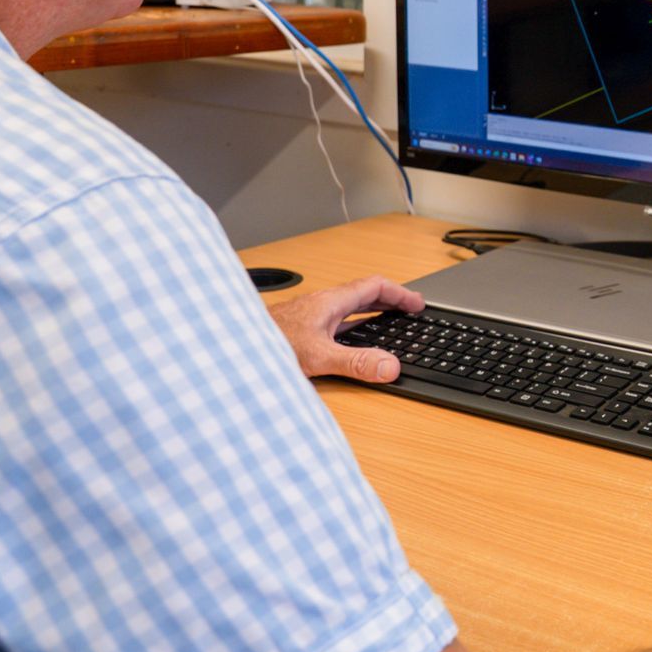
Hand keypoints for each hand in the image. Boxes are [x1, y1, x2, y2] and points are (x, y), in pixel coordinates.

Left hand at [268, 274, 423, 382]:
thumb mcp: (318, 357)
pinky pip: (338, 319)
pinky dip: (355, 323)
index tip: (418, 304)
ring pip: (350, 306)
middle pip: (365, 293)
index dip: (400, 293)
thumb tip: (390, 365)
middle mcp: (322, 304)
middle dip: (391, 300)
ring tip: (389, 319)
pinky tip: (352, 338)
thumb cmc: (266, 346)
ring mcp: (312, 315)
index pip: (374, 285)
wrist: (233, 349)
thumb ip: (356, 363)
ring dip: (373, 310)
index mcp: (330, 302)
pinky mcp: (303, 329)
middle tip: (410, 310)